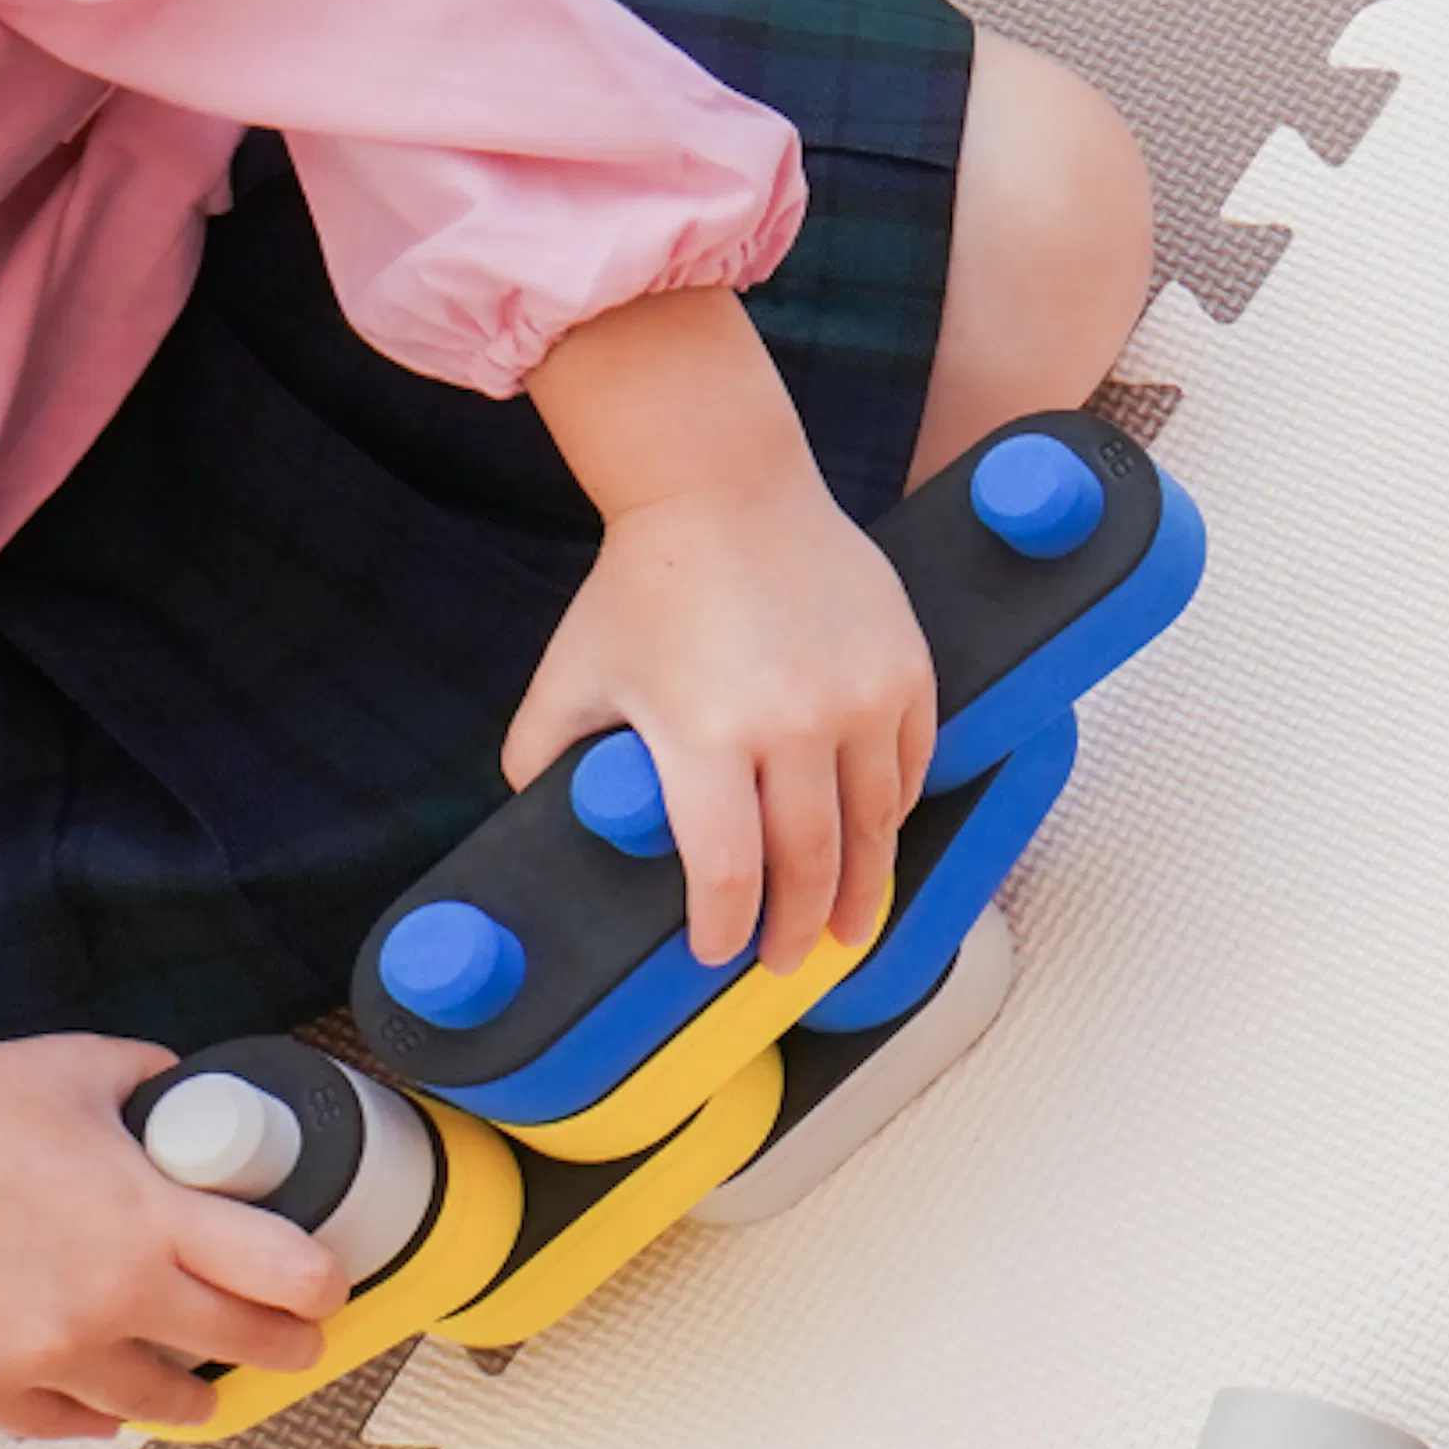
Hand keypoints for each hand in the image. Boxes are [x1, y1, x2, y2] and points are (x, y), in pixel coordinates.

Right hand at [0, 1031, 345, 1436]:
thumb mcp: (79, 1069)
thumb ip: (157, 1084)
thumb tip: (202, 1094)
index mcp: (149, 1219)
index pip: (291, 1276)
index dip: (324, 1285)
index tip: (326, 1285)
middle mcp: (109, 1298)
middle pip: (249, 1348)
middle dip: (286, 1344)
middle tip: (293, 1338)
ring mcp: (47, 1354)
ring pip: (168, 1404)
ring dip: (197, 1391)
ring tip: (203, 1378)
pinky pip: (73, 1424)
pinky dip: (98, 1409)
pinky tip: (110, 1393)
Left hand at [518, 286, 935, 971]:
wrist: (725, 484)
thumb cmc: (642, 586)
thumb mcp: (573, 675)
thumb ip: (545, 759)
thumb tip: (539, 831)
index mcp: (705, 734)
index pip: (727, 871)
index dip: (725, 929)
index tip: (718, 957)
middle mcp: (794, 723)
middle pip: (810, 864)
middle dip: (798, 930)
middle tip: (789, 964)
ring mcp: (861, 696)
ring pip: (876, 827)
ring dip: (862, 889)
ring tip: (849, 927)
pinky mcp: (905, 670)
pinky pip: (909, 767)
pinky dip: (893, 813)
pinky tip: (875, 841)